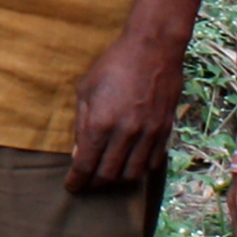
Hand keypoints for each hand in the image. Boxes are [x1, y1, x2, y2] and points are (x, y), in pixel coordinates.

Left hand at [65, 14, 188, 192]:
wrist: (153, 50)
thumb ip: (81, 123)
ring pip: (133, 174)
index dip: (77, 181)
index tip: (72, 187)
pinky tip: (131, 164)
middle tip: (88, 184)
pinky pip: (153, 162)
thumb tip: (80, 152)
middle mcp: (125, 133)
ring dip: (118, 180)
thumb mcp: (86, 89)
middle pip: (109, 175)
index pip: (86, 165)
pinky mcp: (164, 130)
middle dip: (95, 184)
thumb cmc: (113, 65)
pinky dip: (141, 169)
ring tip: (109, 177)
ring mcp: (148, 134)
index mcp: (100, 123)